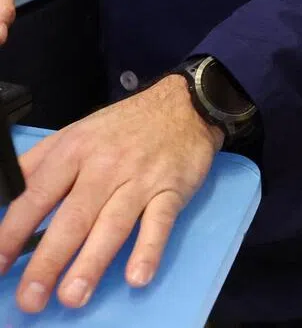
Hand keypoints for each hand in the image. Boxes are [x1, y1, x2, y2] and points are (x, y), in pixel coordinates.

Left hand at [0, 75, 221, 312]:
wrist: (183, 105)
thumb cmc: (122, 127)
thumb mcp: (74, 133)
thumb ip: (37, 166)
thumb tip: (2, 200)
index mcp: (74, 151)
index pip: (37, 196)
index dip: (13, 232)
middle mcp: (105, 166)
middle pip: (74, 217)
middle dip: (50, 260)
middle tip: (30, 298)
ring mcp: (141, 179)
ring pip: (114, 224)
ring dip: (93, 262)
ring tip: (73, 296)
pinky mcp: (172, 189)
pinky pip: (160, 221)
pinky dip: (149, 248)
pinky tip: (138, 275)